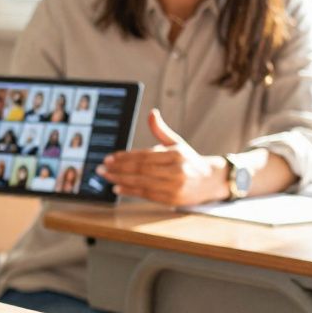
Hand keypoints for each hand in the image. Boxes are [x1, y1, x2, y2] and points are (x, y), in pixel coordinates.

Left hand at [96, 109, 226, 205]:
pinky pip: (147, 194)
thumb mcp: (177, 143)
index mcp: (177, 154)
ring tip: (106, 176)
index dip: (125, 157)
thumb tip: (152, 113)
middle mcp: (177, 170)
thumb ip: (161, 130)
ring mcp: (175, 186)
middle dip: (118, 169)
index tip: (109, 157)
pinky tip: (117, 188)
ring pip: (142, 182)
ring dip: (120, 180)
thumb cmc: (189, 160)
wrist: (210, 181)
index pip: (145, 155)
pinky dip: (130, 191)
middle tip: (102, 167)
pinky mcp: (172, 199)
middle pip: (141, 169)